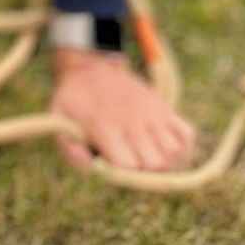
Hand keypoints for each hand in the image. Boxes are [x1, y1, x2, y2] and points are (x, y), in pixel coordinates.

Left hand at [51, 47, 197, 173]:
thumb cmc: (74, 99)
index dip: (124, 177)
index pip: (129, 165)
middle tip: (133, 169)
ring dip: (165, 165)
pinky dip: (183, 150)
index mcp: (105, 125)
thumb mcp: (57, 118)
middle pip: (155, 164)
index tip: (115, 171)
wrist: (91, 67)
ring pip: (174, 152)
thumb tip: (91, 167)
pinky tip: (166, 153)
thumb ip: (69, 148)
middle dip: (145, 175)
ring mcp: (152, 113)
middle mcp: (133, 120)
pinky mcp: (164, 108)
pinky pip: (187, 135)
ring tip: (149, 163)